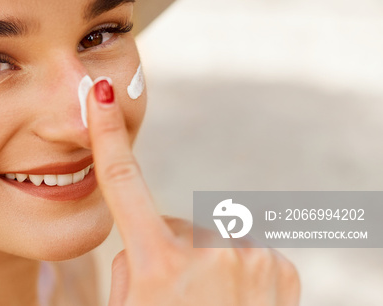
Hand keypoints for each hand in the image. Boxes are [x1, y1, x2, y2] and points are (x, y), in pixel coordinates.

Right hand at [86, 77, 299, 305]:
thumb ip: (130, 268)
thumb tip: (147, 240)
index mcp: (160, 267)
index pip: (123, 185)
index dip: (108, 137)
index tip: (101, 96)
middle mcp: (209, 254)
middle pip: (169, 227)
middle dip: (164, 253)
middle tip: (172, 300)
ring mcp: (251, 258)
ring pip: (207, 239)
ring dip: (202, 264)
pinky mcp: (281, 267)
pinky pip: (240, 250)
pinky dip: (235, 270)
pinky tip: (233, 304)